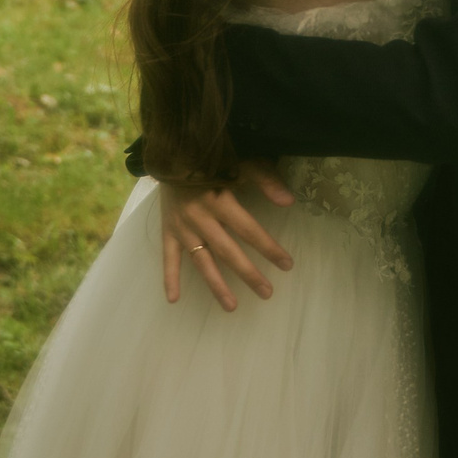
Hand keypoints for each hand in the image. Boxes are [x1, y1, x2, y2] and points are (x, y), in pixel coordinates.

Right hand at [157, 161, 295, 310]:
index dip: (268, 248)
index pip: (248, 230)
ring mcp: (182, 227)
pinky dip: (169, 278)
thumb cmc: (212, 157)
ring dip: (216, 284)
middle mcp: (200, 218)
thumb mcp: (242, 162)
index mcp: (220, 200)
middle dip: (248, 274)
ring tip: (231, 306)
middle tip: (266, 293)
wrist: (172, 150)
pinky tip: (174, 300)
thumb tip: (289, 201)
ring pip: (201, 261)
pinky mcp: (167, 230)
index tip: (286, 265)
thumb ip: (265, 180)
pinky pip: (168, 258)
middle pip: (228, 251)